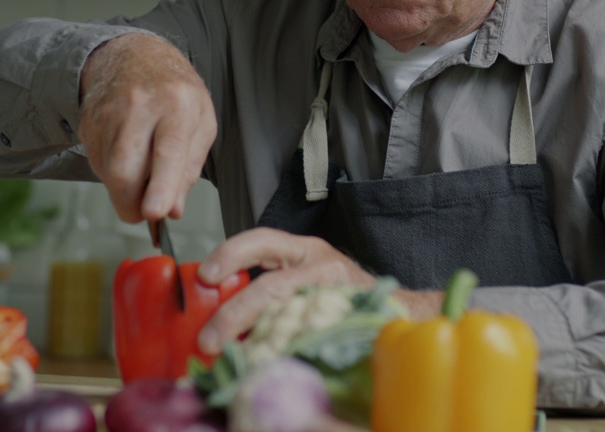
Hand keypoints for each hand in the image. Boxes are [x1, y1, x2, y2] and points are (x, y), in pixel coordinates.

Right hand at [78, 34, 215, 223]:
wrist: (133, 56)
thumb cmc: (175, 91)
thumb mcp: (202, 122)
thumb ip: (190, 168)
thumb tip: (173, 210)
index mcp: (177, 103)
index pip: (168, 151)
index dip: (161, 187)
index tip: (155, 214)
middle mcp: (139, 105)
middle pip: (124, 169)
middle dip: (132, 203)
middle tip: (145, 212)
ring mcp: (108, 113)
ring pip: (108, 172)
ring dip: (124, 188)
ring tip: (142, 167)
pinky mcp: (87, 123)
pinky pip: (97, 164)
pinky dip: (112, 172)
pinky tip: (127, 153)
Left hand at [193, 228, 442, 353]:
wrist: (399, 312)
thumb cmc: (345, 296)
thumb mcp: (305, 279)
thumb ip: (269, 289)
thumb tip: (217, 314)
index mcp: (307, 252)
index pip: (262, 241)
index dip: (230, 254)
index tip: (205, 275)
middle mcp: (323, 267)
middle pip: (271, 285)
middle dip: (233, 313)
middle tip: (210, 338)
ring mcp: (337, 296)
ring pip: (288, 315)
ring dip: (254, 338)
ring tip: (233, 356)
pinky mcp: (346, 322)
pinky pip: (308, 338)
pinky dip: (282, 353)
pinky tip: (267, 363)